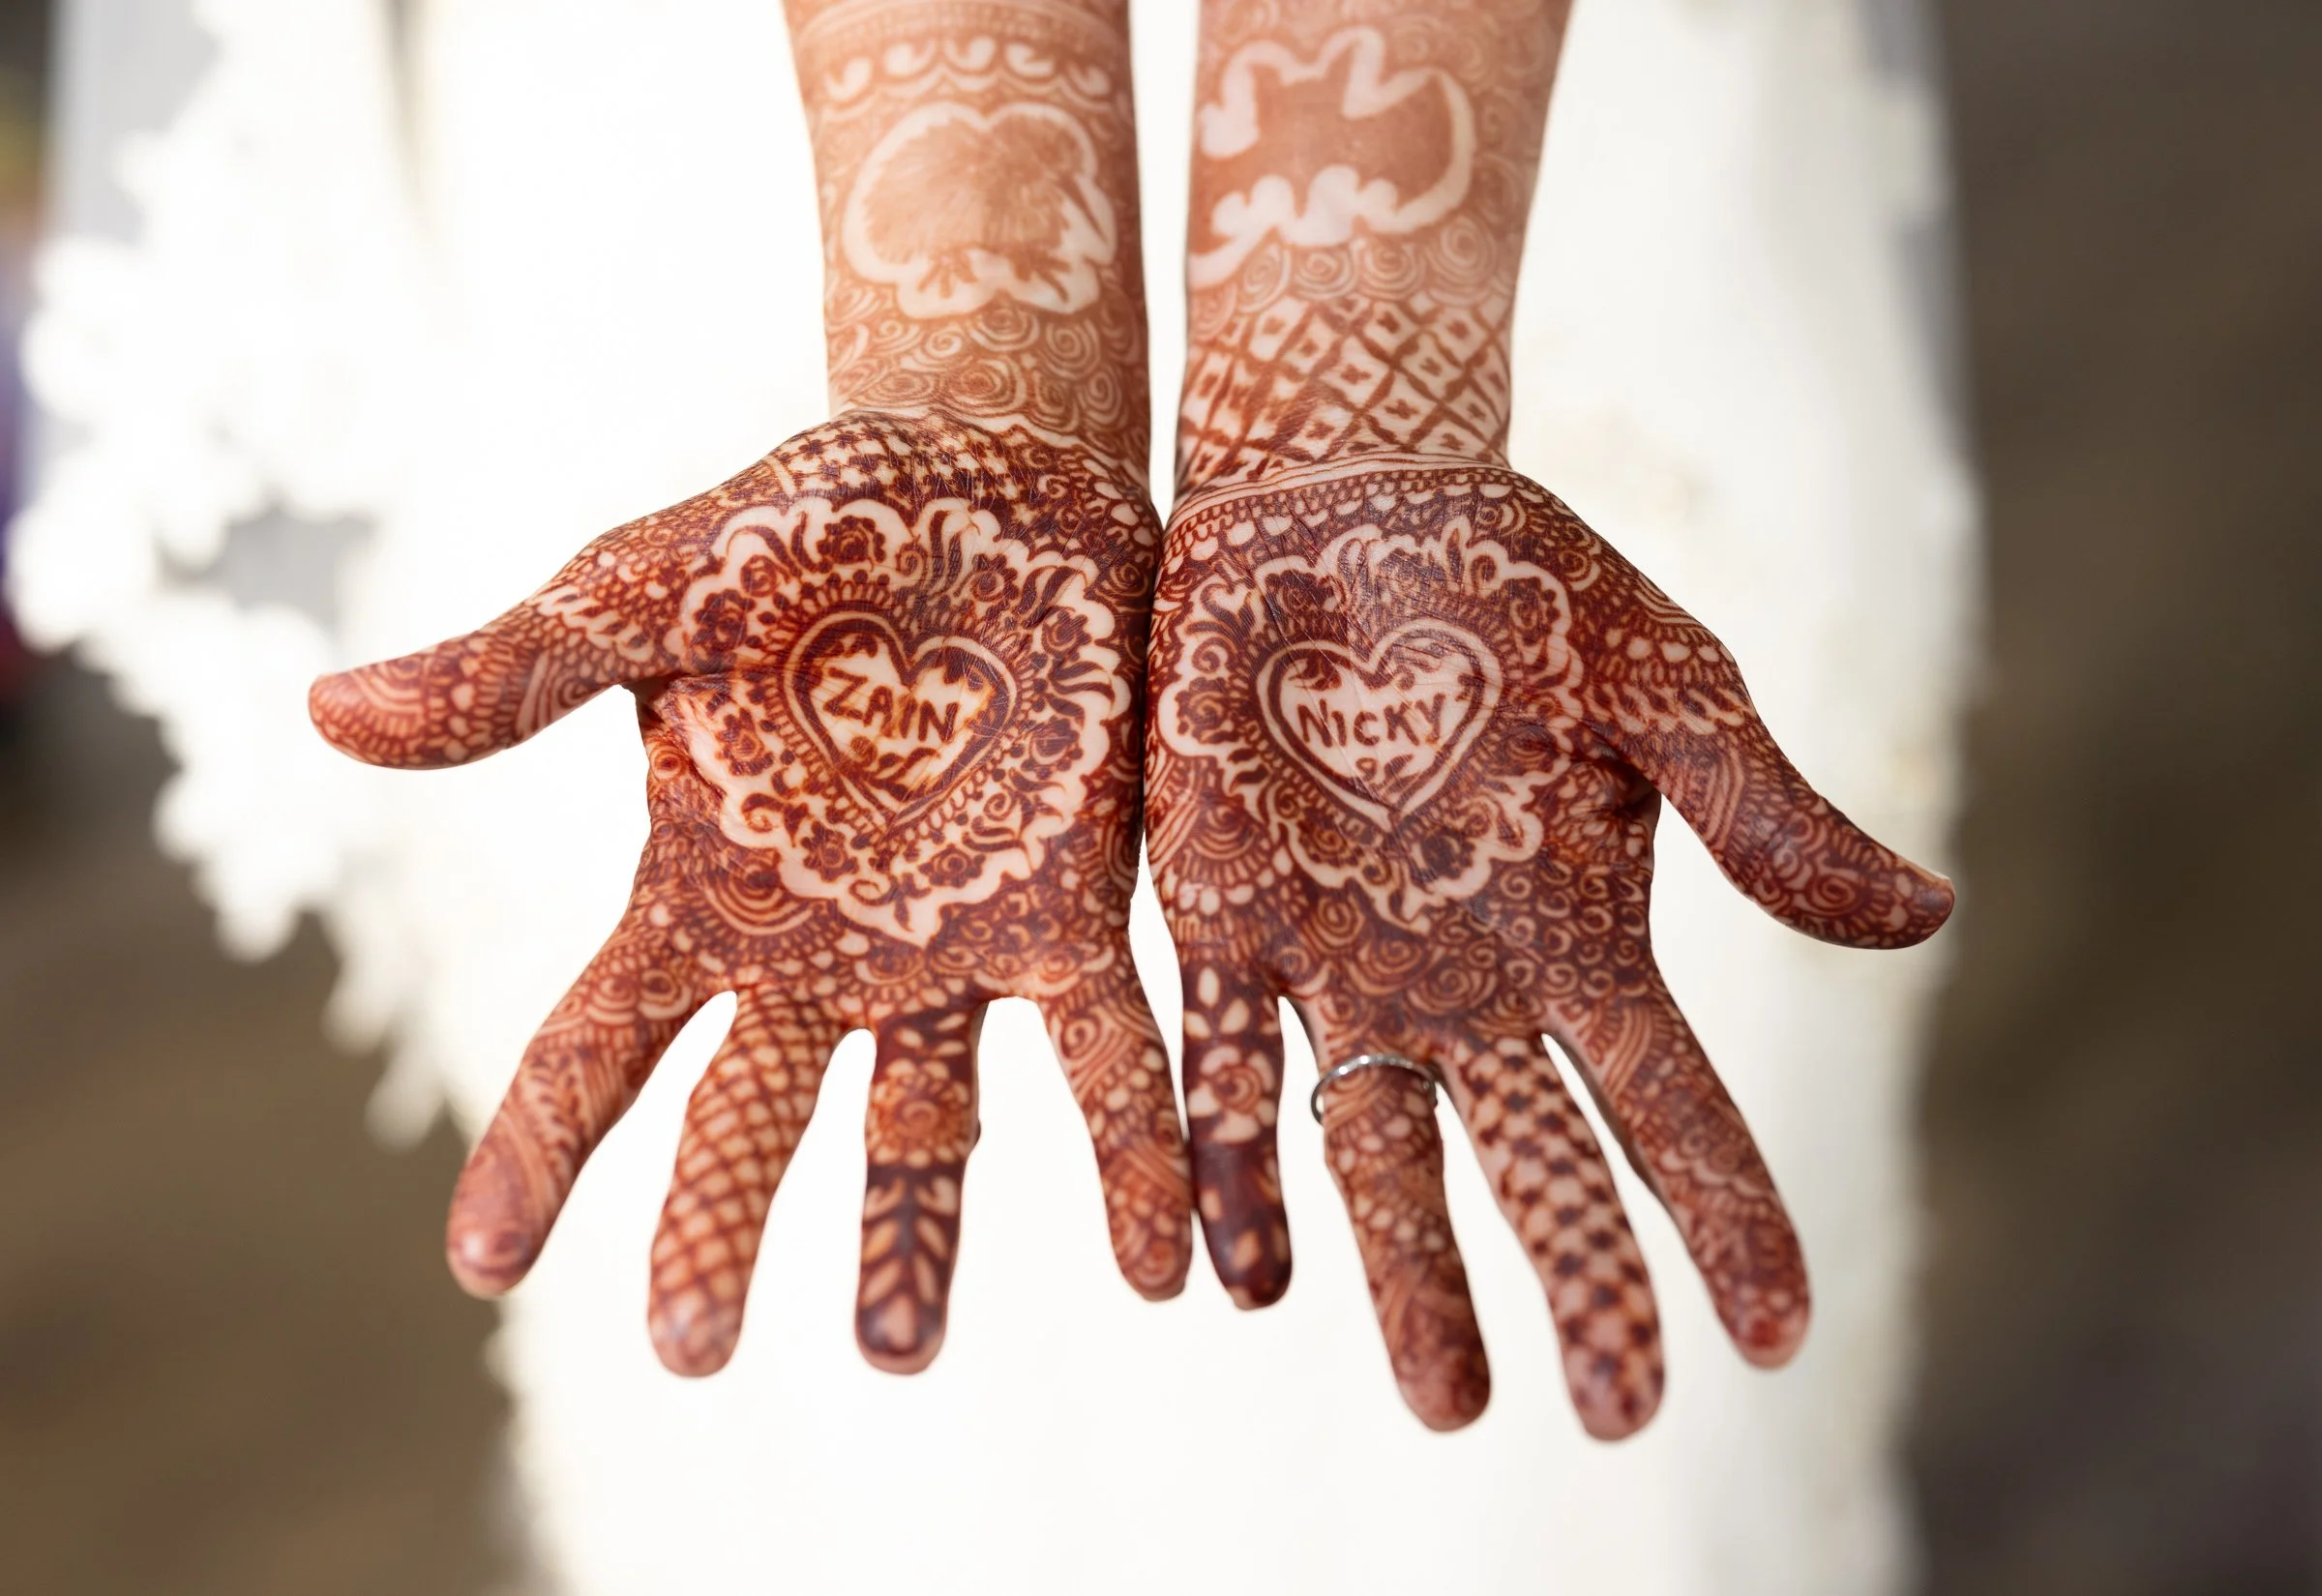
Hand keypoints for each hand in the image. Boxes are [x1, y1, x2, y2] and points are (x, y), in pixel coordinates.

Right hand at [312, 412, 1191, 1375]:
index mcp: (701, 894)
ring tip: (901, 1350)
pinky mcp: (1072, 915)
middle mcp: (819, 954)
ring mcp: (947, 950)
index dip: (539, 1152)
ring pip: (926, 1127)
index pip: (597, 1046)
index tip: (486, 1265)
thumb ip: (517, 672)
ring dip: (917, 1239)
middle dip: (716, 1226)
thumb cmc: (804, 528)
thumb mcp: (650, 588)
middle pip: (751, 1118)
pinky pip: (1106, 1054)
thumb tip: (320, 715)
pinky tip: (1164, 1258)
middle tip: (688, 1349)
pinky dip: (1134, 1155)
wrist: (990, 472)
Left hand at [1145, 454, 1952, 1434]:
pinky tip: (1233, 1270)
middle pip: (1529, 1162)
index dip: (1723, 1218)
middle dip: (1577, 1282)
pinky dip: (1224, 1162)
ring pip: (1371, 1153)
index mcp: (1580, 939)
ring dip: (1405, 1274)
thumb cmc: (1523, 584)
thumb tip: (1931, 920)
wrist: (1345, 502)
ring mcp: (1338, 964)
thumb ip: (1761, 813)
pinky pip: (1214, 1063)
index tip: (1775, 1337)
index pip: (1669, 1105)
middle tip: (1617, 1417)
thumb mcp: (1664, 690)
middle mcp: (1463, 984)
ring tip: (1450, 1403)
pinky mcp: (1220, 918)